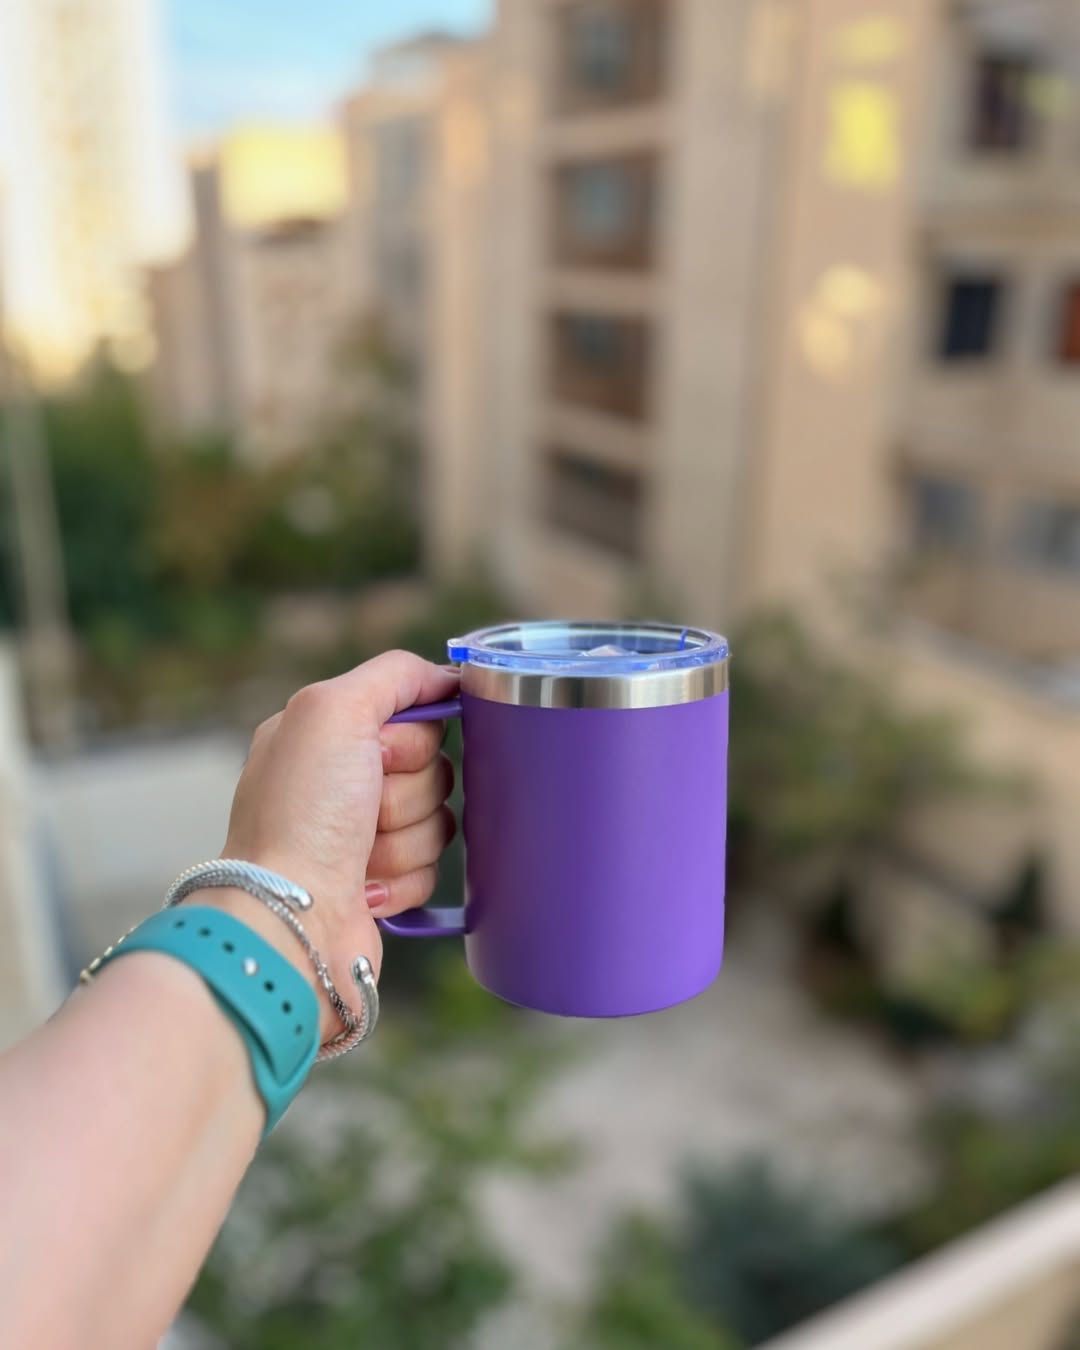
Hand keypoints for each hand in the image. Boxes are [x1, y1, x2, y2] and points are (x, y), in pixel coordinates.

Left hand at [210, 652, 458, 1031]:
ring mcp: (360, 836)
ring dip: (405, 840)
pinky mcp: (382, 883)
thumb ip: (395, 674)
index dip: (412, 738)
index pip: (412, 714)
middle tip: (365, 810)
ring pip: (439, 820)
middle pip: (433, 768)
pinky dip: (404, 879)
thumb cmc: (302, 815)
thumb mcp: (334, 709)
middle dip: (408, 793)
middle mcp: (339, 782)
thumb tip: (446, 677)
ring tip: (360, 857)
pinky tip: (364, 887)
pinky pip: (434, 869)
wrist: (290, 920)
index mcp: (324, 734)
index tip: (384, 752)